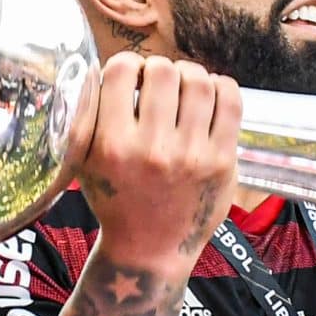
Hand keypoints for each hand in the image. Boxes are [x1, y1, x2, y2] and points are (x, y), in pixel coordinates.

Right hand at [74, 52, 240, 280]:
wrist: (149, 250)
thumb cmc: (116, 200)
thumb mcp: (85, 162)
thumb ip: (89, 117)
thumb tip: (108, 66)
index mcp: (112, 145)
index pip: (120, 71)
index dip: (126, 64)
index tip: (130, 76)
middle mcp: (152, 149)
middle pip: (162, 71)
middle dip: (159, 68)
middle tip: (158, 83)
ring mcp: (191, 156)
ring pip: (199, 81)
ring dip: (189, 74)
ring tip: (184, 86)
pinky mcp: (222, 162)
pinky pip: (230, 102)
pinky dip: (221, 87)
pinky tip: (210, 95)